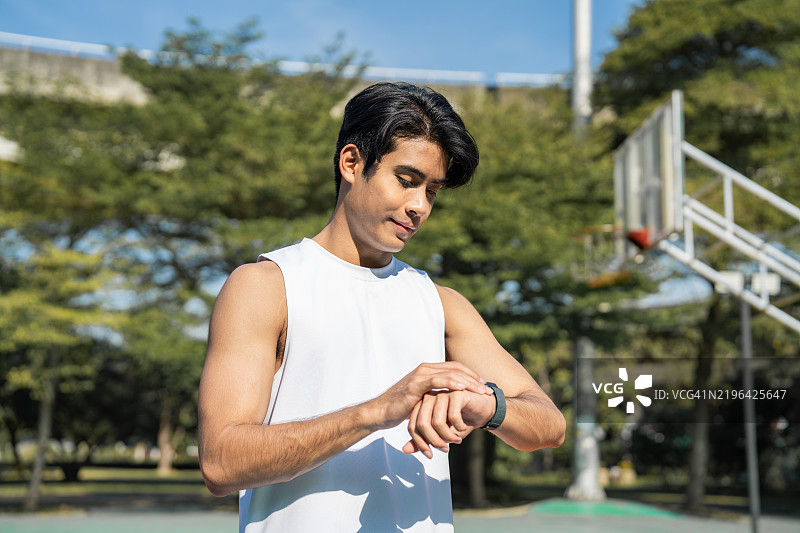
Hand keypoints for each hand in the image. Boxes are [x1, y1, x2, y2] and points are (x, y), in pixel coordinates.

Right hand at [369, 362, 492, 432]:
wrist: (380, 412)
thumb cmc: (401, 408)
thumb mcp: (422, 399)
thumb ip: (435, 396)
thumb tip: (450, 402)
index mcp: (428, 370)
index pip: (455, 368)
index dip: (471, 375)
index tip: (484, 386)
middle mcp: (425, 369)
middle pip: (456, 369)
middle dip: (474, 379)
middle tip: (488, 390)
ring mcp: (419, 376)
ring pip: (450, 374)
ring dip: (468, 383)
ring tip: (481, 391)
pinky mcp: (415, 385)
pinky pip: (437, 381)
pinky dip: (451, 383)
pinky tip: (463, 389)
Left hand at [402, 389, 495, 458]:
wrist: (483, 409)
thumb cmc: (460, 421)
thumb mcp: (440, 434)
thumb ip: (422, 440)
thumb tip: (404, 451)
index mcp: (422, 405)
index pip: (413, 426)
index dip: (420, 443)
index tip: (430, 455)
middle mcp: (430, 397)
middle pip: (422, 424)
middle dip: (433, 441)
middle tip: (444, 449)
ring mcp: (443, 393)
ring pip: (437, 421)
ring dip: (447, 437)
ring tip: (456, 440)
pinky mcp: (456, 393)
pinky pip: (452, 416)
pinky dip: (458, 428)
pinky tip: (463, 428)